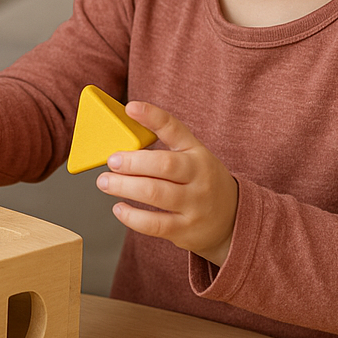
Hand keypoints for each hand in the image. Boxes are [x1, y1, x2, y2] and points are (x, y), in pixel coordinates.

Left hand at [95, 101, 237, 265]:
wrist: (232, 219)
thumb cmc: (201, 181)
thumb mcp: (191, 156)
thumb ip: (163, 146)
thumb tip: (120, 138)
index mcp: (196, 152)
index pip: (174, 128)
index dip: (152, 116)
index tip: (130, 107)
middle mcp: (198, 176)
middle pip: (164, 165)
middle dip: (132, 161)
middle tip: (111, 160)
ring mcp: (194, 204)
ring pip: (156, 193)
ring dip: (125, 186)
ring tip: (105, 182)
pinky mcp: (185, 229)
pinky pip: (154, 224)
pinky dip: (132, 216)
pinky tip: (119, 208)